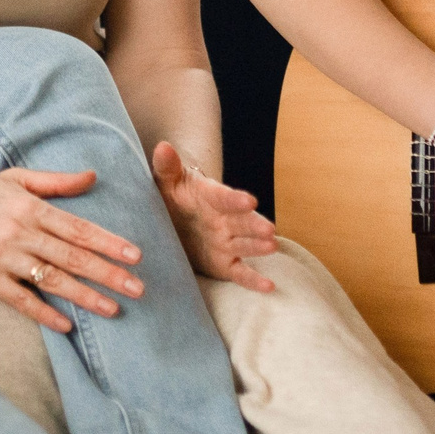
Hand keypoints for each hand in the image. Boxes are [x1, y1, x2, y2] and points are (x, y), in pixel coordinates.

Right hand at [0, 170, 144, 333]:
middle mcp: (20, 231)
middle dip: (109, 274)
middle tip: (138, 289)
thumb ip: (55, 182)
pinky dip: (44, 313)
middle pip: (72, 256)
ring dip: (85, 296)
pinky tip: (66, 325)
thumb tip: (92, 176)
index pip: (79, 228)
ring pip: (52, 279)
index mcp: (31, 207)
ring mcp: (2, 256)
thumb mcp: (14, 179)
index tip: (136, 256)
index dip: (109, 242)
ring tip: (112, 309)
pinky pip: (20, 298)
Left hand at [150, 142, 275, 291]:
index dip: (235, 199)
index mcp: (211, 198)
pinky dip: (254, 280)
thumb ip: (166, 167)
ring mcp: (228, 243)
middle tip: (270, 229)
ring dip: (258, 247)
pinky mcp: (226, 264)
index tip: (249, 200)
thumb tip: (162, 146)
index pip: (225, 197)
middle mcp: (225, 220)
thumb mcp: (166, 182)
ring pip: (246, 245)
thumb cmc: (172, 197)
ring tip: (272, 246)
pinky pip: (241, 272)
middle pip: (242, 222)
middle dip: (255, 225)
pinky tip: (269, 287)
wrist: (174, 220)